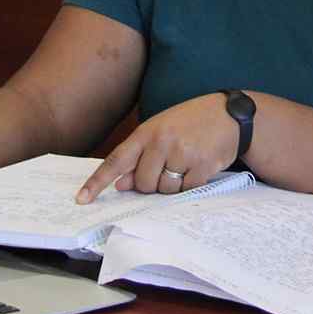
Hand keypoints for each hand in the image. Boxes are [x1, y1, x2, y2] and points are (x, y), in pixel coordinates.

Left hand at [76, 94, 237, 202]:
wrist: (230, 115)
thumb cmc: (191, 122)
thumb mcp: (162, 130)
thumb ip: (140, 155)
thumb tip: (121, 184)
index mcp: (147, 132)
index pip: (116, 160)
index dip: (98, 182)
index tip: (82, 199)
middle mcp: (162, 141)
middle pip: (143, 183)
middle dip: (152, 183)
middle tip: (168, 166)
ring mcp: (182, 154)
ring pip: (164, 190)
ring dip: (172, 184)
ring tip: (186, 162)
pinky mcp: (201, 166)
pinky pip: (185, 190)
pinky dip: (190, 184)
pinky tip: (198, 165)